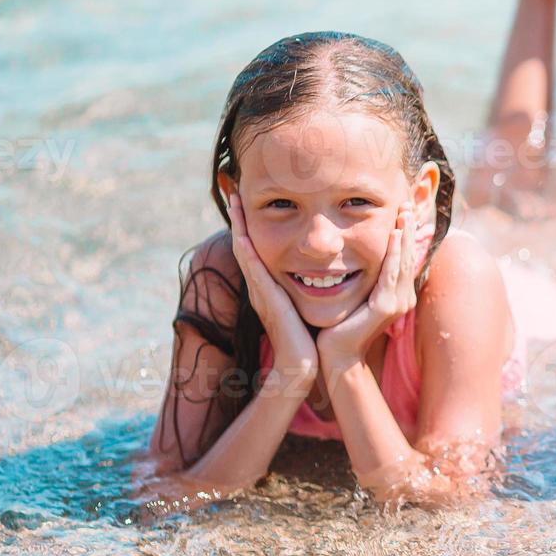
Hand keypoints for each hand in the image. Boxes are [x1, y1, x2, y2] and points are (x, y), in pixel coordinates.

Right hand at [227, 191, 317, 376]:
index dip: (251, 225)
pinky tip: (242, 234)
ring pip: (245, 251)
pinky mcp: (265, 298)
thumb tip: (320, 272)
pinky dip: (246, 251)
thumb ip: (306, 287)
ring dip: (238, 226)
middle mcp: (259, 285)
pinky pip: (253, 269)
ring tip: (235, 202)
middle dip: (239, 219)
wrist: (301, 362)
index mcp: (268, 285)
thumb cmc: (306, 337)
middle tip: (235, 193)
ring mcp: (259, 290)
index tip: (250, 203)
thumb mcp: (304, 304)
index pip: (256, 248)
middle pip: (244, 244)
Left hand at [315, 204, 419, 370]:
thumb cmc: (339, 325)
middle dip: (409, 227)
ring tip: (405, 211)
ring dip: (404, 233)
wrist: (334, 354)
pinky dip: (394, 251)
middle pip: (409, 255)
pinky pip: (391, 272)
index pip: (404, 258)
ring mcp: (397, 302)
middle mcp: (403, 297)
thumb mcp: (355, 295)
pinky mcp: (386, 306)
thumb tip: (355, 258)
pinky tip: (394, 233)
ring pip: (403, 260)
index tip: (403, 210)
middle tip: (408, 202)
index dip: (405, 234)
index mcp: (398, 294)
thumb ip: (362, 279)